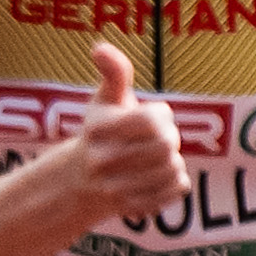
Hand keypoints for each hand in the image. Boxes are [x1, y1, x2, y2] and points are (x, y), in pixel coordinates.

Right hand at [56, 37, 186, 227]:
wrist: (78, 182)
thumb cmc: (102, 131)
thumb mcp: (105, 100)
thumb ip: (113, 72)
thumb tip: (100, 48)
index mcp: (98, 130)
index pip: (153, 120)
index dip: (161, 116)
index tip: (152, 117)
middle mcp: (101, 161)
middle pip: (167, 145)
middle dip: (171, 139)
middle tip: (160, 140)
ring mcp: (115, 188)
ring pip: (174, 169)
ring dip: (174, 161)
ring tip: (157, 159)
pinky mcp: (131, 208)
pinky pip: (177, 190)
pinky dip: (176, 182)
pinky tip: (158, 178)